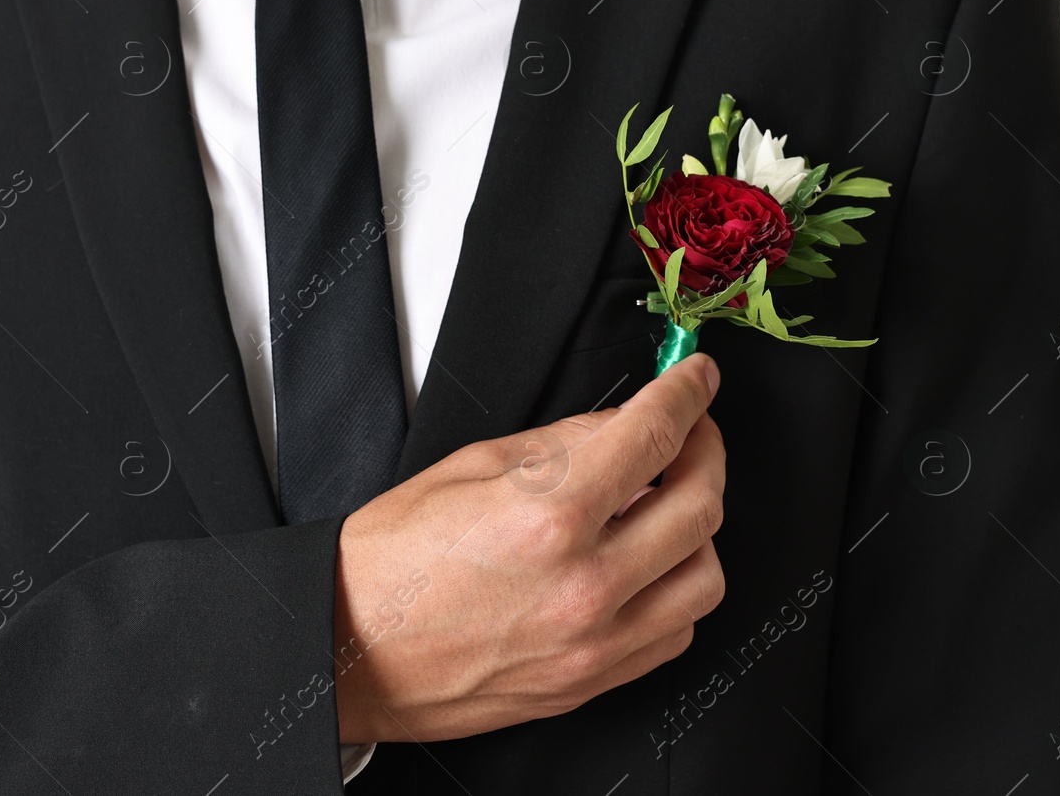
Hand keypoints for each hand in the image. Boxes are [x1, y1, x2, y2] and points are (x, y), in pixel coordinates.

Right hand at [332, 354, 725, 742]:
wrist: (351, 646)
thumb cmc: (392, 559)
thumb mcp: (472, 466)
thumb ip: (564, 443)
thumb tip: (625, 423)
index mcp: (550, 516)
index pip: (655, 436)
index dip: (687, 394)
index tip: (697, 378)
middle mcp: (585, 584)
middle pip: (700, 504)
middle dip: (708, 451)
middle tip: (691, 431)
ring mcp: (593, 642)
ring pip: (705, 577)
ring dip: (698, 528)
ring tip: (665, 503)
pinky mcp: (590, 681)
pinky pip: (675, 633)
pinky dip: (676, 589)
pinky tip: (647, 564)